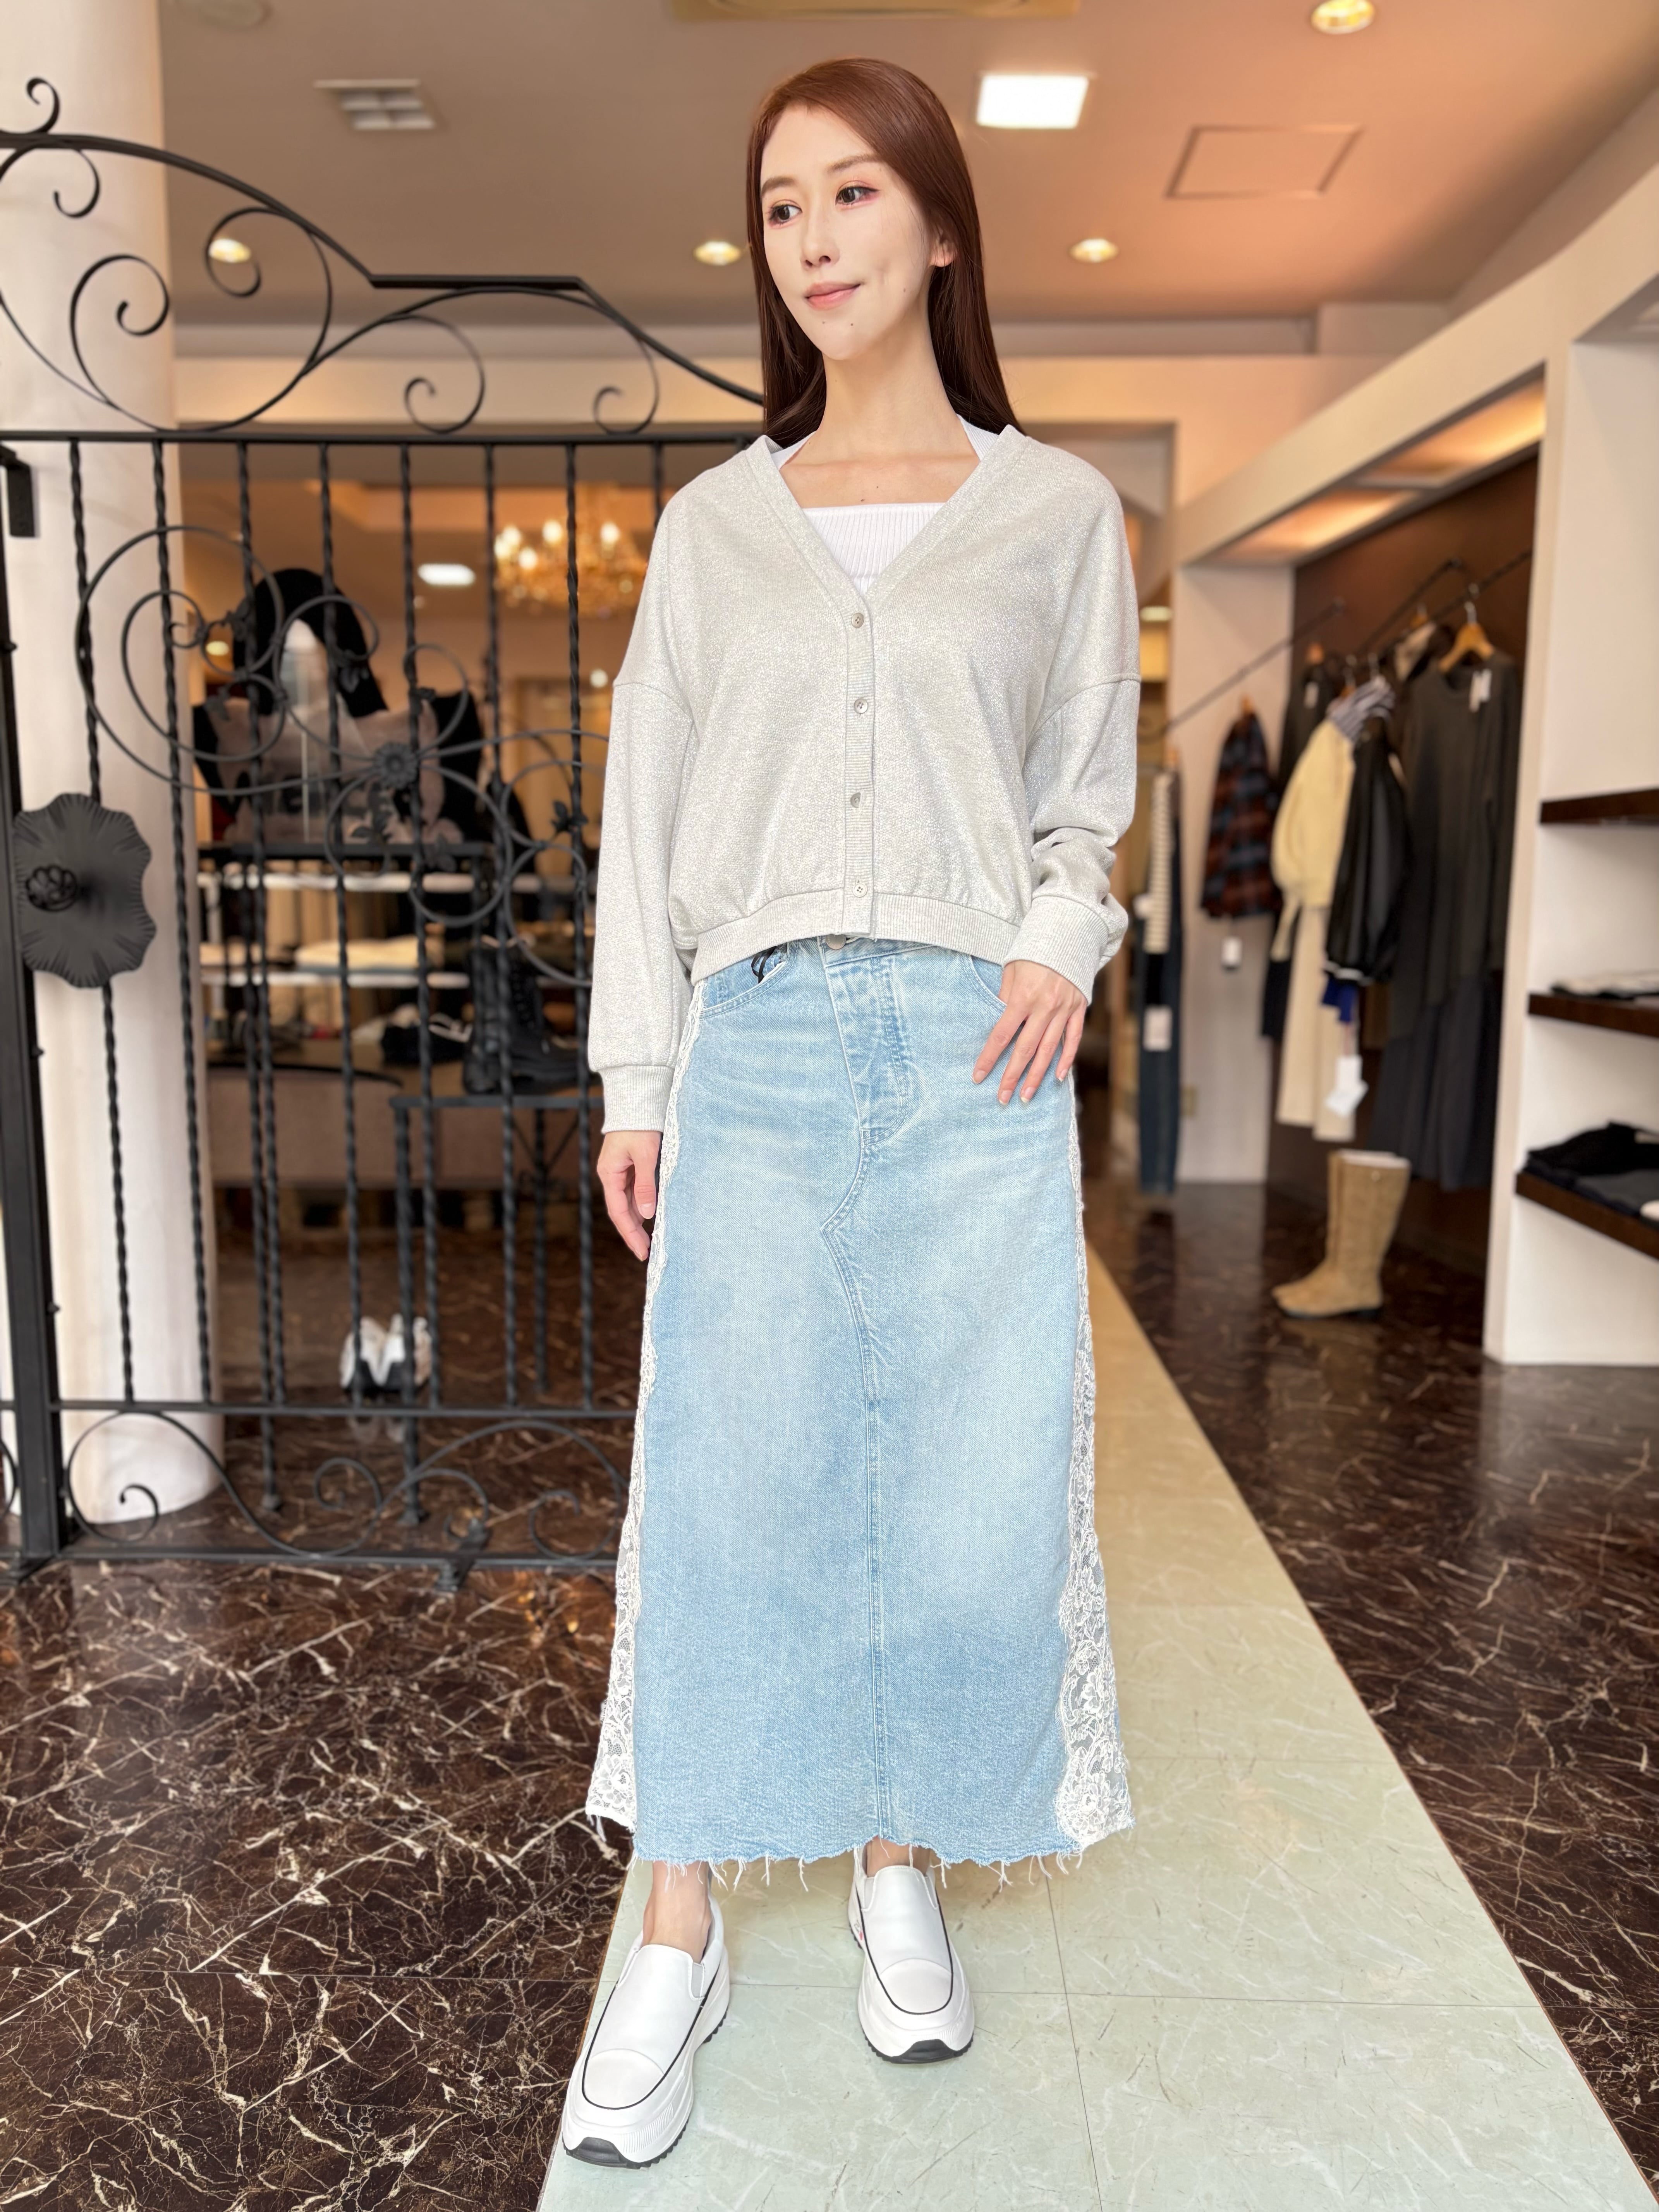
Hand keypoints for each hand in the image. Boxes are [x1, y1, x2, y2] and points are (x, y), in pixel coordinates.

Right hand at [598, 1130, 661, 1259]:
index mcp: (610, 1174)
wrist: (636, 1102)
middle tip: (646, 1252)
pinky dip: (641, 1206)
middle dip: (632, 1233)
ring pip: (627, 1203)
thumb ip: (646, 1184)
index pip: (618, 1212)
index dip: (630, 1233)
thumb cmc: (640, 1126)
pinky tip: (649, 1216)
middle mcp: (611, 1176)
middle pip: (621, 1211)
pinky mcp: (628, 1167)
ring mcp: (619, 1172)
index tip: (641, 1251)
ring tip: (649, 1240)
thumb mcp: (645, 1155)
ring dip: (637, 1222)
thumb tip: (648, 1214)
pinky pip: (633, 1192)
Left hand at [972, 959, 1086, 1103]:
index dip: (989, 1058)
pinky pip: (1072, 1039)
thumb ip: (1004, 998)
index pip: (1002, 1035)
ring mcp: (1064, 1010)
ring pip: (1048, 1050)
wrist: (1068, 933)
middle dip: (1012, 1076)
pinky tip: (1057, 1077)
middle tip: (1002, 1098)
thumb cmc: (1033, 951)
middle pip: (1025, 1049)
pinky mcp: (1079, 1009)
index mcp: (1023, 997)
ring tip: (1026, 1096)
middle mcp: (1045, 1007)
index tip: (979, 1076)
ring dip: (1036, 1076)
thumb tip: (997, 1024)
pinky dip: (1066, 1059)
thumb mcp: (1011, 970)